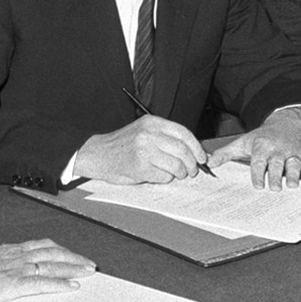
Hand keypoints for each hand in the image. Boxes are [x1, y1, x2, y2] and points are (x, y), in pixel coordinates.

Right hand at [0, 239, 94, 301]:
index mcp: (5, 251)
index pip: (39, 246)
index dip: (57, 249)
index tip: (69, 252)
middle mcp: (14, 257)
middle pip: (52, 253)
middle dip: (72, 257)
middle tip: (88, 262)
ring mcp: (15, 270)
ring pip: (52, 264)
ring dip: (73, 267)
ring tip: (88, 270)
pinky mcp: (12, 285)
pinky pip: (42, 283)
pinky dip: (60, 284)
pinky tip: (72, 285)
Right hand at [71, 115, 206, 183]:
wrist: (98, 154)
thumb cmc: (124, 144)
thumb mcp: (144, 131)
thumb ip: (166, 137)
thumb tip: (193, 151)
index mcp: (152, 122)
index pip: (183, 133)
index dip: (196, 147)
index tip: (202, 157)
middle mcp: (149, 134)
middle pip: (182, 150)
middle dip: (192, 164)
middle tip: (192, 170)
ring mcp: (144, 151)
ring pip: (176, 165)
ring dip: (180, 173)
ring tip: (177, 174)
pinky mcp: (140, 167)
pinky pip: (164, 176)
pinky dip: (166, 179)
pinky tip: (159, 176)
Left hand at [208, 109, 300, 189]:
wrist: (284, 122)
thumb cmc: (261, 137)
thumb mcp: (242, 142)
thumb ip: (225, 153)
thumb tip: (207, 162)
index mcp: (261, 146)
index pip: (259, 161)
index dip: (258, 172)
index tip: (258, 185)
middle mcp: (277, 148)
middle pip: (277, 164)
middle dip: (276, 176)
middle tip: (275, 188)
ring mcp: (291, 151)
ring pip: (293, 163)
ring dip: (294, 174)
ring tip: (293, 186)